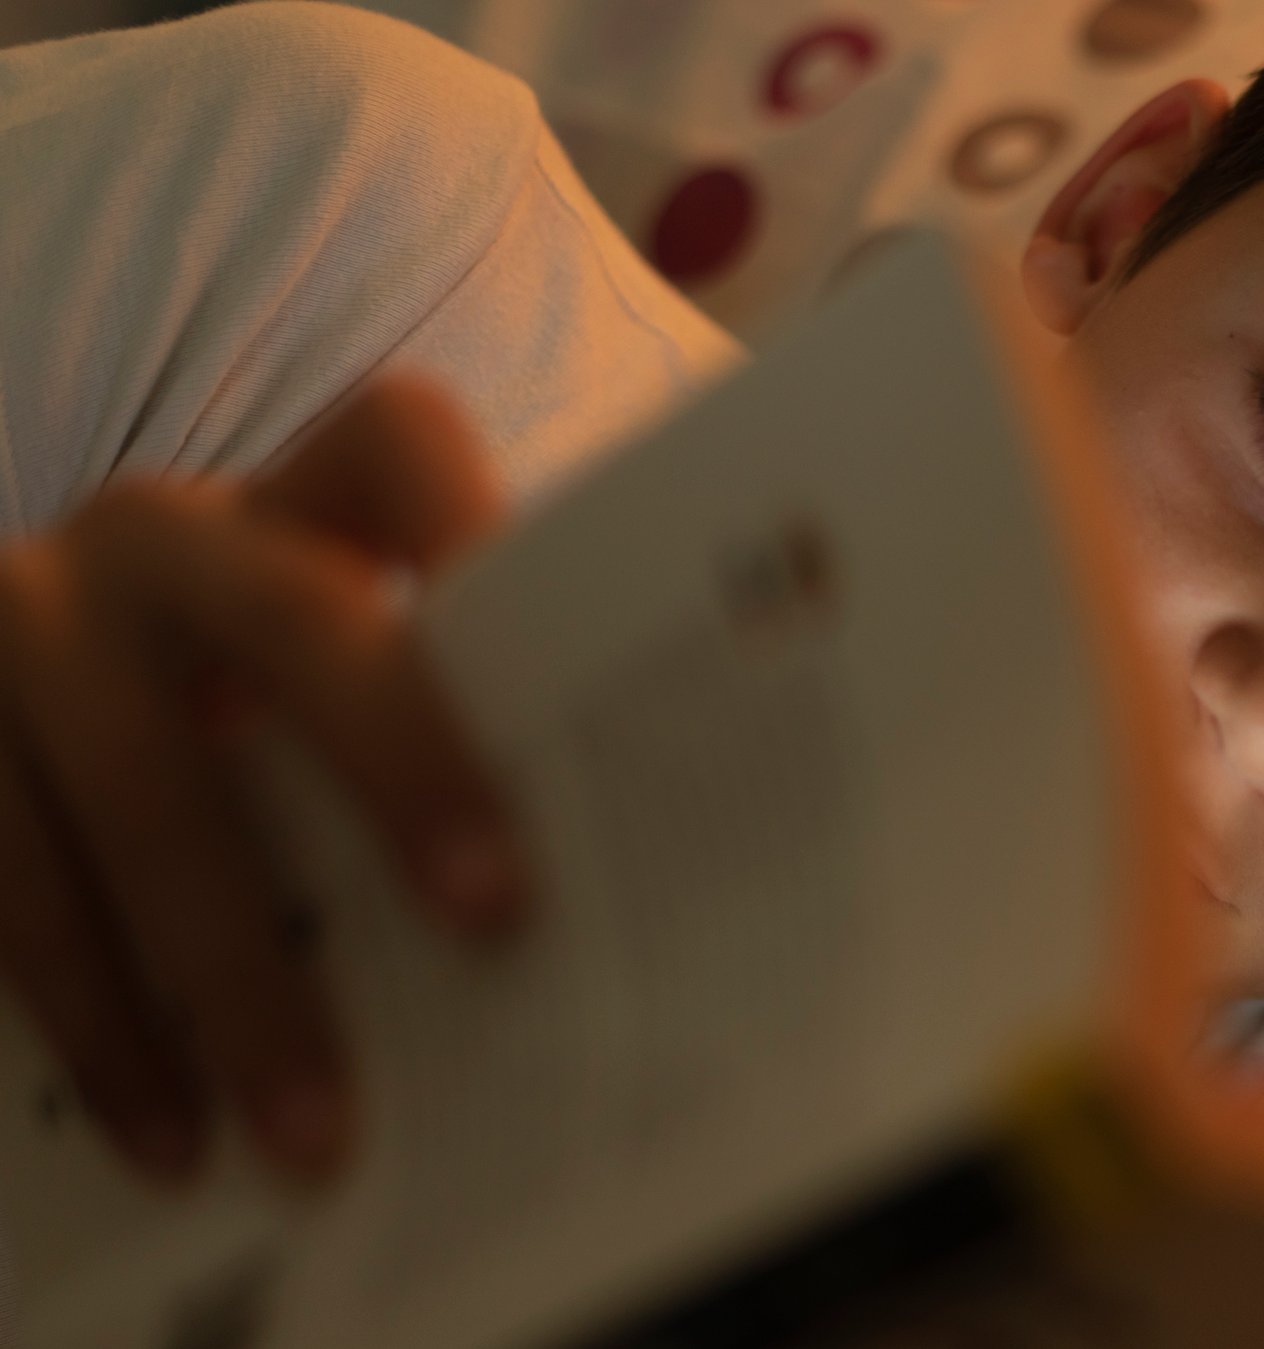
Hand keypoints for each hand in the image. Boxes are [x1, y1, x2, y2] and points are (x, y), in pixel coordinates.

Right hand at [0, 373, 528, 1188]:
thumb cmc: (231, 704)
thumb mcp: (319, 661)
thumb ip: (449, 700)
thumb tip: (656, 856)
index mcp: (285, 502)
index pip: (394, 440)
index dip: (475, 512)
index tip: (568, 620)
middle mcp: (153, 541)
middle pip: (296, 621)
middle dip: (403, 767)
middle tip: (497, 917)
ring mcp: (23, 635)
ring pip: (139, 795)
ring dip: (235, 977)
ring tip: (319, 1129)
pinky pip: (12, 898)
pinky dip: (102, 1030)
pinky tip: (171, 1131)